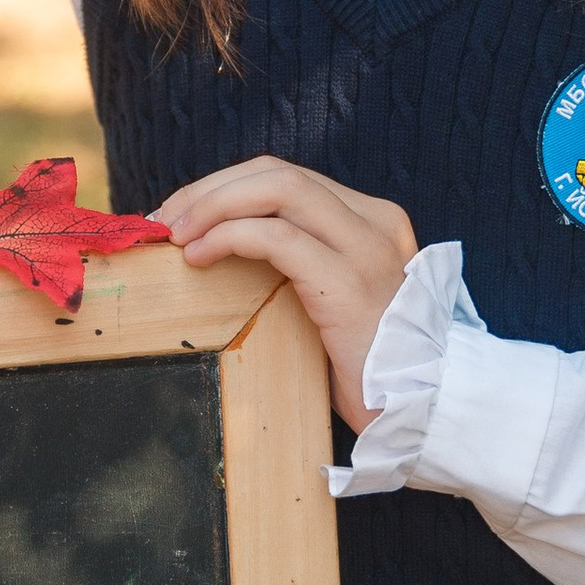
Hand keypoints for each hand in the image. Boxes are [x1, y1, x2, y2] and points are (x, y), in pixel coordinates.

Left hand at [156, 159, 417, 435]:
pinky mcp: (348, 284)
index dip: (224, 186)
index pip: (286, 177)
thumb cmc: (367, 364)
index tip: (179, 212)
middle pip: (278, 173)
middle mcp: (375, 222)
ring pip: (278, 189)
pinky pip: (277, 237)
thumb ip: (298, 261)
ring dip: (212, 205)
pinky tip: (199, 256)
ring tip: (174, 234)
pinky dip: (228, 236)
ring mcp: (366, 249)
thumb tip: (216, 241)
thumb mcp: (331, 298)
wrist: (420, 411)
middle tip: (163, 219)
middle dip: (210, 189)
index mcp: (372, 219)